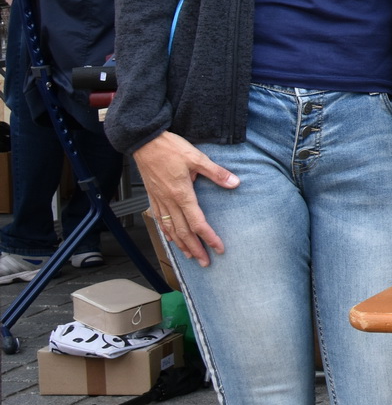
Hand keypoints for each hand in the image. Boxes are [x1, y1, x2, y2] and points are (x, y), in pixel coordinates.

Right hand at [135, 131, 238, 266]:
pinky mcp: (152, 197)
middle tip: (206, 262)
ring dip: (181, 245)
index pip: (198, 222)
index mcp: (182, 194)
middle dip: (196, 249)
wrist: (144, 142)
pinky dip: (167, 233)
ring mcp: (159, 200)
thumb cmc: (169, 148)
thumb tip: (235, 182)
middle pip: (184, 232)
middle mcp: (169, 201)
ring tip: (190, 256)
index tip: (219, 248)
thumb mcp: (197, 157)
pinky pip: (160, 220)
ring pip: (170, 229)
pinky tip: (171, 238)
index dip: (209, 238)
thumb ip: (216, 173)